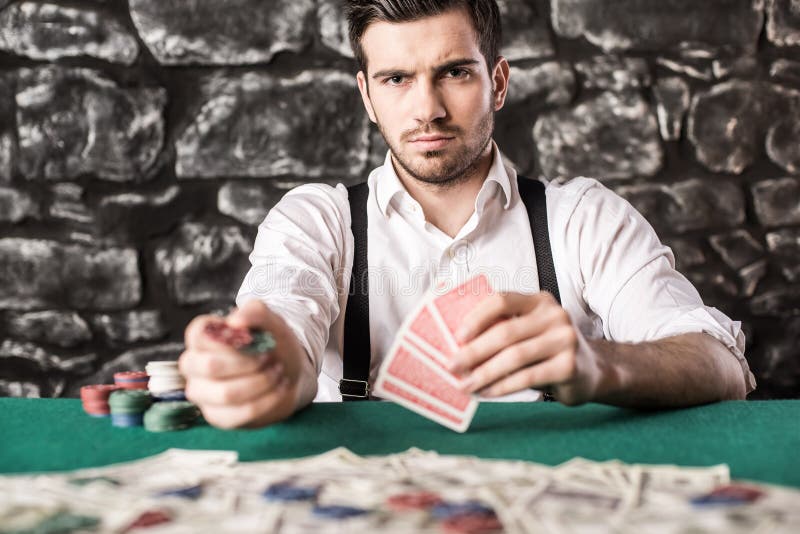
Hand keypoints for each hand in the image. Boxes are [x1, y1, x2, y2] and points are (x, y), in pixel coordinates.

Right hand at [179, 299, 306, 427]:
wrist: (289, 371)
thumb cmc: (272, 342)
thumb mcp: (270, 321)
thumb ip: (255, 312)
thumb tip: (235, 321)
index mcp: (201, 337)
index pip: (198, 335)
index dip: (229, 338)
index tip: (252, 338)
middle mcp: (193, 365)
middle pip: (211, 366)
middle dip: (249, 363)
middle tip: (270, 356)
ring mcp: (202, 393)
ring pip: (227, 394)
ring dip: (262, 382)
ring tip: (278, 372)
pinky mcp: (217, 416)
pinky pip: (240, 413)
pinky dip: (268, 400)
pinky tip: (280, 388)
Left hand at [448, 291, 603, 404]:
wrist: (591, 372)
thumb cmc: (548, 350)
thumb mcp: (531, 331)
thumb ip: (505, 328)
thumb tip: (459, 345)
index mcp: (540, 300)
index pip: (503, 300)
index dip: (477, 317)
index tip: (457, 335)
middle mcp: (555, 315)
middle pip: (505, 331)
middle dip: (473, 351)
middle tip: (452, 365)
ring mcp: (565, 339)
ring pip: (514, 356)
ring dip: (484, 373)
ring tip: (465, 384)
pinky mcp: (569, 366)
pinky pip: (527, 377)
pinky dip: (502, 386)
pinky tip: (487, 392)